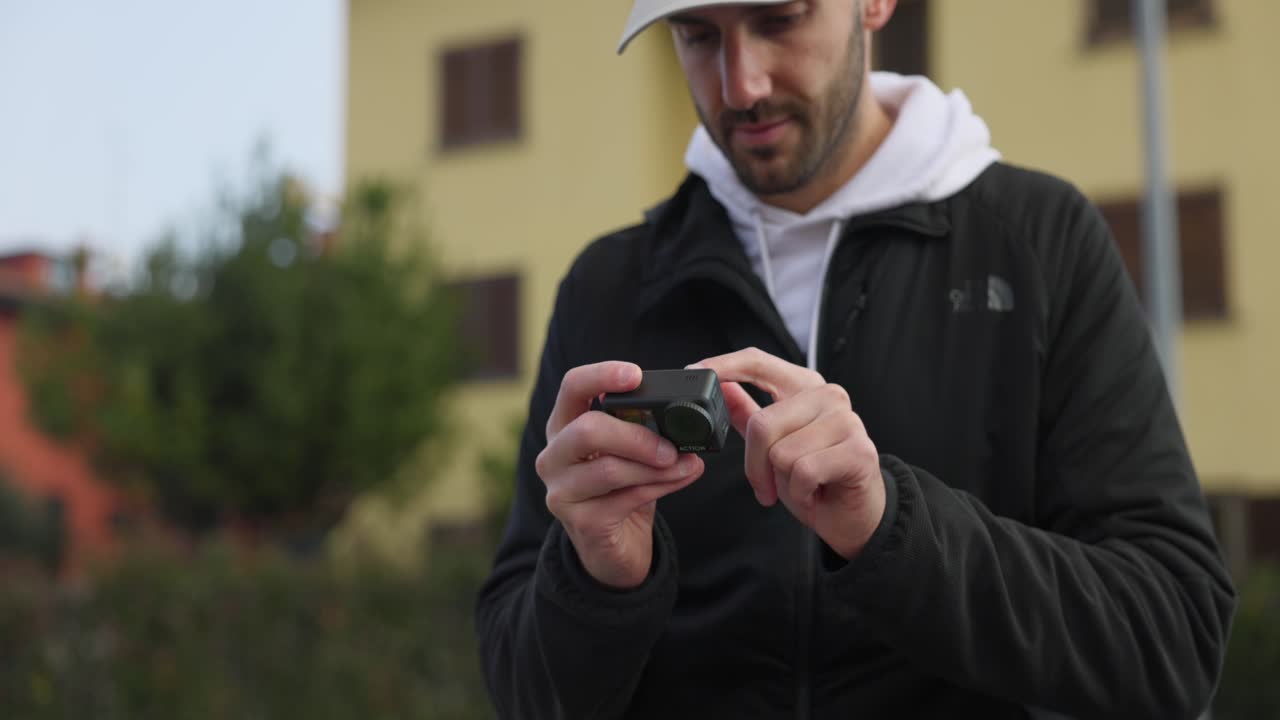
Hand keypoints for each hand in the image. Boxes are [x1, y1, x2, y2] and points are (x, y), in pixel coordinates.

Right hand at [537, 361, 704, 588]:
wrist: (614, 548)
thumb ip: (645, 430)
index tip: (635, 375)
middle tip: (672, 445)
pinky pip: (625, 498)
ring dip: (656, 467)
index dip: (601, 375)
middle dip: (637, 435)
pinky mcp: (580, 522)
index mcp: (564, 426)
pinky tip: (682, 478)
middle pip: (588, 429)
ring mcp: (561, 491)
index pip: (572, 387)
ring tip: (687, 464)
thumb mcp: (629, 452)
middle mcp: (553, 456)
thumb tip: (686, 417)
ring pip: (610, 468)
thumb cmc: (622, 489)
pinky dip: (660, 487)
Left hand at [691, 348, 884, 559]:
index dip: (723, 365)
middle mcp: (828, 395)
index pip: (758, 361)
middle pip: (762, 424)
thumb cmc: (814, 479)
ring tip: (800, 486)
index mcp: (804, 386)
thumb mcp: (772, 444)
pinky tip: (815, 494)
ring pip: (781, 453)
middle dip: (755, 466)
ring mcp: (846, 421)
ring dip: (782, 482)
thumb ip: (747, 412)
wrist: (853, 516)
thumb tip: (721, 386)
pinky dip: (800, 493)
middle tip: (766, 485)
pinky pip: (803, 472)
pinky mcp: (858, 450)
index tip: (695, 371)